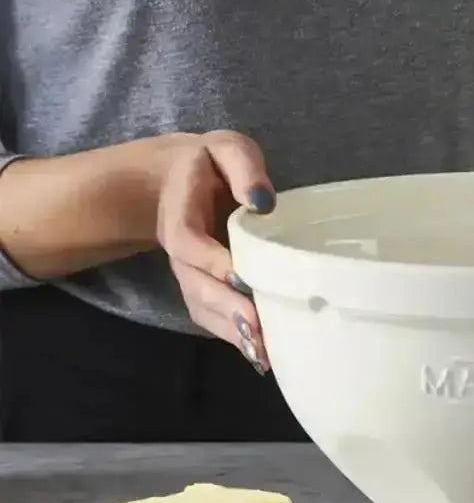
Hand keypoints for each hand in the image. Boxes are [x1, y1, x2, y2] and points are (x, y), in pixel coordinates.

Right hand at [155, 131, 275, 373]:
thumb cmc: (211, 163)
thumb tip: (263, 202)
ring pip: (203, 308)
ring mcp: (190, 274)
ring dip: (231, 331)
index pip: (187, 243)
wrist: (179, 179)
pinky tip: (264, 353)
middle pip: (195, 287)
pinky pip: (213, 317)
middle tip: (258, 329)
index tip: (241, 277)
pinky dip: (235, 336)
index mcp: (181, 214)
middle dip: (226, 309)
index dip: (210, 262)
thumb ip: (244, 168)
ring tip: (264, 351)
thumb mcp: (227, 149)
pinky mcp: (204, 287)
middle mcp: (181, 252)